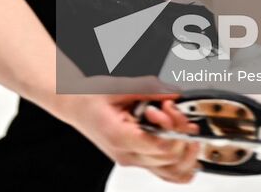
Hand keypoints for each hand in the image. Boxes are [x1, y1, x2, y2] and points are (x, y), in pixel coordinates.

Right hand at [56, 94, 198, 181]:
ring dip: (186, 149)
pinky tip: (183, 144)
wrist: (75, 105)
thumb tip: (174, 92)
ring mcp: (132, 160)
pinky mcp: (137, 159)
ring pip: (173, 172)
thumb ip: (148, 89)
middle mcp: (127, 155)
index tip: (167, 105)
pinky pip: (167, 173)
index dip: (172, 126)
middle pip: (170, 158)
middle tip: (172, 108)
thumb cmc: (89, 97)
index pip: (160, 146)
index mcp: (119, 137)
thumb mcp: (118, 86)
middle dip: (180, 130)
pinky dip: (181, 163)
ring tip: (183, 126)